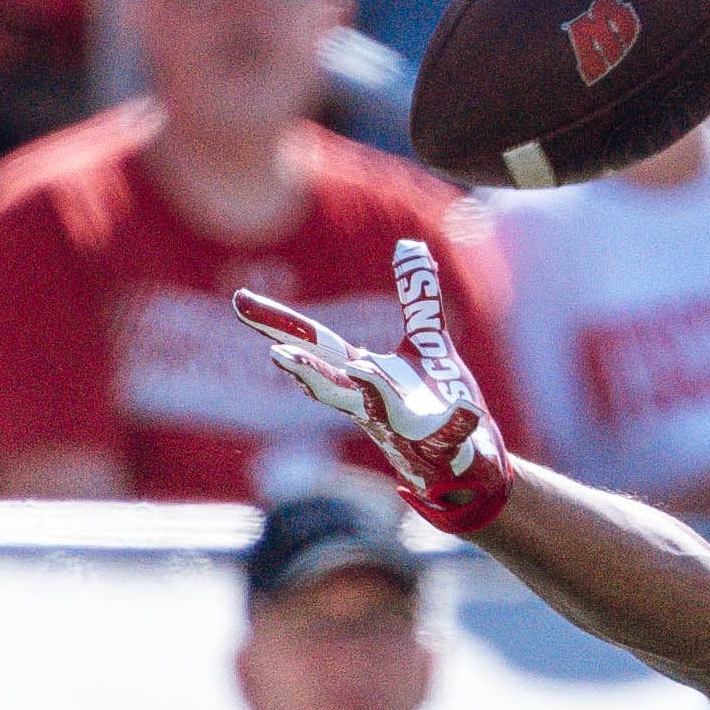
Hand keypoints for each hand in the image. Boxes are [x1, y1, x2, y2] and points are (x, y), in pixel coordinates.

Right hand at [237, 235, 513, 531]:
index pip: (316, 343)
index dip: (278, 321)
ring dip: (372, 393)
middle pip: (331, 384)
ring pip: (382, 412)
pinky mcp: (441, 448)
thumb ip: (418, 300)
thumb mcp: (429, 345)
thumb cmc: (438, 403)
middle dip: (306, 370)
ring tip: (363, 370)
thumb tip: (410, 244)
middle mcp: (373, 403)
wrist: (470, 465)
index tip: (239, 301)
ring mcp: (405, 429)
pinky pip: (452, 433)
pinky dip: (460, 421)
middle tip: (278, 354)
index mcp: (362, 374)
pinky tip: (470, 412)